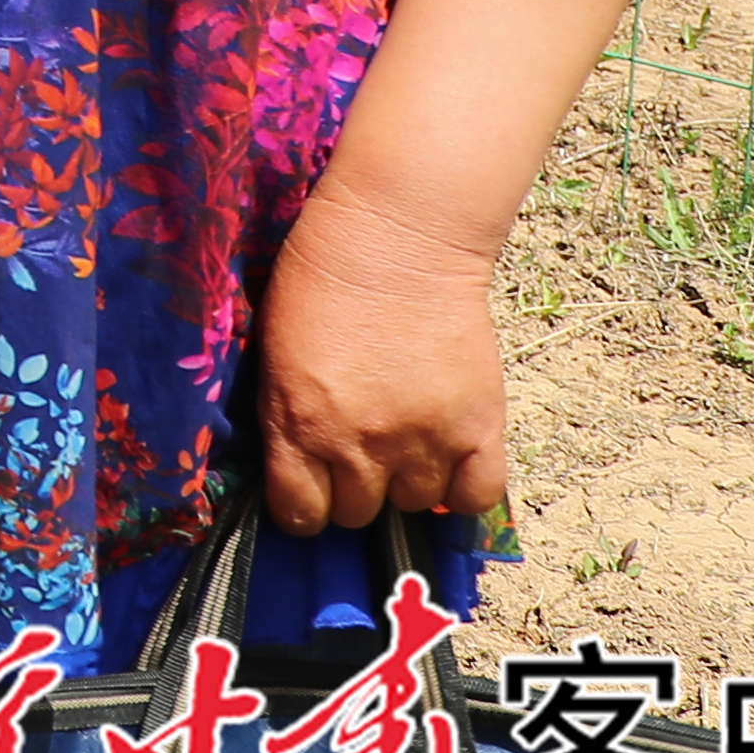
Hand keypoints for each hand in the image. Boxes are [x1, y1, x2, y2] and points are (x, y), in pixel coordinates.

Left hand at [255, 182, 511, 532]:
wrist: (395, 238)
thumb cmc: (320, 282)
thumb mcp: (275, 356)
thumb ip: (286, 421)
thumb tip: (299, 472)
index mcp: (300, 424)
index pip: (300, 513)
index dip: (303, 507)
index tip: (309, 492)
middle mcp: (361, 443)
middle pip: (358, 513)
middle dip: (352, 490)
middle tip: (357, 452)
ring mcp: (424, 439)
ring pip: (415, 504)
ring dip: (406, 481)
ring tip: (403, 440)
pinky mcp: (478, 426)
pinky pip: (477, 496)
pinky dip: (464, 490)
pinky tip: (449, 463)